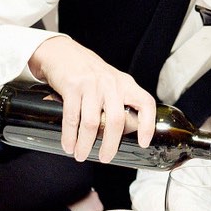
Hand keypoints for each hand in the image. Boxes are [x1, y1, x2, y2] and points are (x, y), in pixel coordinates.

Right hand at [28, 36, 155, 161]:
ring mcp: (92, 85)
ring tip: (81, 155)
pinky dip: (70, 135)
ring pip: (92, 123)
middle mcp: (112, 84)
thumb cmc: (89, 73)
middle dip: (110, 145)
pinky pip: (72, 117)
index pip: (145, 103)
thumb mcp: (111, 82)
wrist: (63, 52)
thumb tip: (119, 134)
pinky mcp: (72, 86)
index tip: (143, 143)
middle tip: (105, 158)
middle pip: (116, 121)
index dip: (148, 125)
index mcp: (126, 84)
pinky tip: (68, 145)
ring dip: (86, 144)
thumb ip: (118, 101)